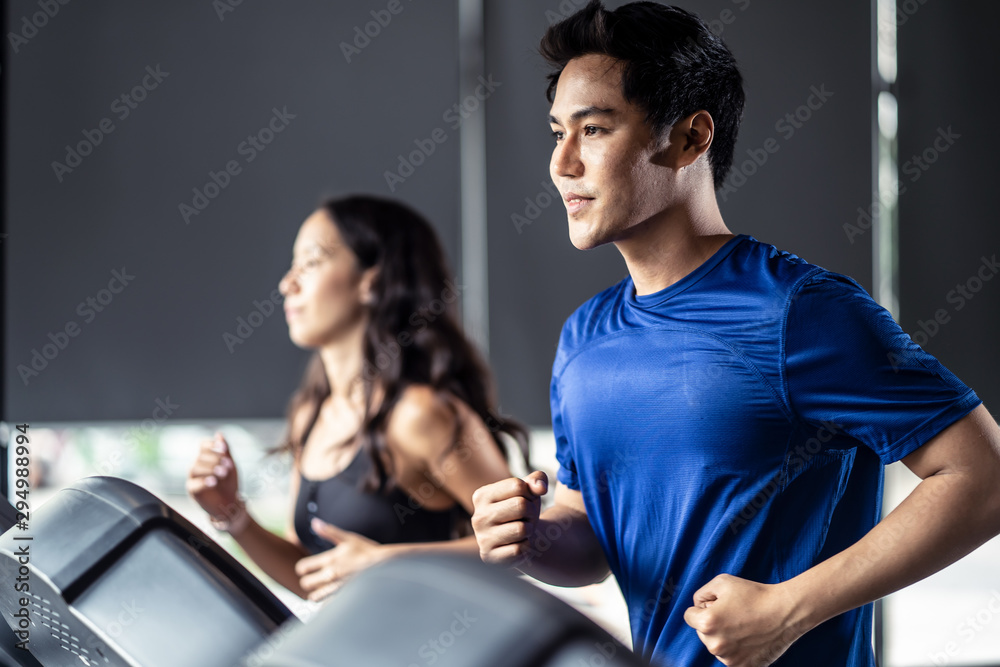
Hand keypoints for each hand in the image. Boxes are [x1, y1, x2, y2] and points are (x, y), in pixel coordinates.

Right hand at [186, 433, 240, 520]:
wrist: (230, 503)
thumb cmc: (229, 483)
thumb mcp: (231, 465)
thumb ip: (225, 450)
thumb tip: (219, 434)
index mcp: (206, 458)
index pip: (203, 445)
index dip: (212, 445)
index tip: (224, 449)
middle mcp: (197, 466)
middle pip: (200, 457)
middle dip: (215, 459)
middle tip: (228, 465)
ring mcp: (193, 478)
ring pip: (196, 468)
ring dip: (211, 469)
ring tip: (224, 473)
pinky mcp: (193, 491)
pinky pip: (194, 484)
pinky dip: (204, 481)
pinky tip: (214, 482)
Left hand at [294, 519, 385, 600]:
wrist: (386, 565)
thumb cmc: (368, 551)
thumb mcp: (348, 538)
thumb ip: (329, 531)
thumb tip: (315, 522)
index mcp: (329, 559)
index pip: (302, 567)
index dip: (303, 568)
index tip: (308, 568)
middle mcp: (330, 575)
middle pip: (305, 584)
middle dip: (308, 581)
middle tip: (315, 579)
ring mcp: (337, 587)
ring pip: (314, 597)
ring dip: (316, 594)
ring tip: (323, 590)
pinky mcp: (344, 597)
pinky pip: (327, 607)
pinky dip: (326, 604)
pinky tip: (331, 598)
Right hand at [470, 470, 546, 565]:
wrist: (519, 540)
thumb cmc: (522, 511)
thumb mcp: (529, 490)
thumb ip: (537, 479)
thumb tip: (540, 487)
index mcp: (482, 495)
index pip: (517, 485)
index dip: (529, 493)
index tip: (525, 500)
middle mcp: (477, 517)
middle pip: (521, 505)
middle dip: (531, 511)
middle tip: (525, 517)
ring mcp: (482, 539)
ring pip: (522, 529)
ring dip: (529, 530)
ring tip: (521, 531)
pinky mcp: (490, 558)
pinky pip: (520, 550)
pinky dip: (526, 547)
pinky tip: (517, 545)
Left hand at [683, 574, 807, 665]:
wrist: (785, 612)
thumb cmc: (754, 595)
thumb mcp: (721, 582)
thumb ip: (701, 594)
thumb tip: (697, 606)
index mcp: (707, 623)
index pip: (689, 616)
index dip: (702, 608)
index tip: (717, 605)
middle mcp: (715, 645)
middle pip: (702, 632)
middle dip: (712, 623)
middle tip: (734, 614)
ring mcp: (729, 659)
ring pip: (716, 645)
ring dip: (723, 637)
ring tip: (743, 625)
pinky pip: (729, 656)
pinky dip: (735, 649)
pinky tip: (748, 637)